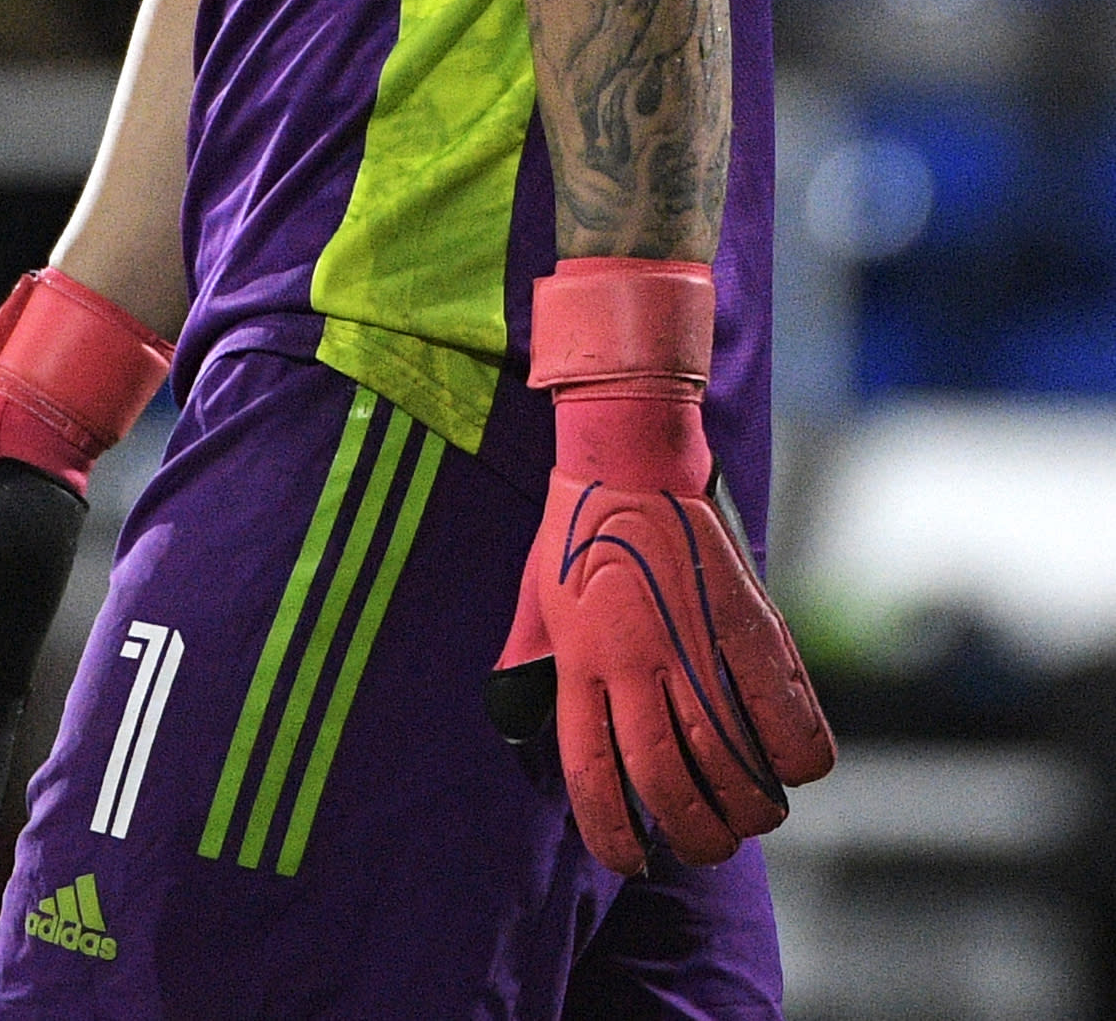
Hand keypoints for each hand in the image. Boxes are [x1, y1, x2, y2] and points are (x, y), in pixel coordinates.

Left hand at [488, 460, 833, 874]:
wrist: (628, 454)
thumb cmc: (575, 526)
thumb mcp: (537, 601)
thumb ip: (534, 662)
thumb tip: (519, 720)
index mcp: (580, 663)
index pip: (594, 778)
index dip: (615, 836)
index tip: (633, 862)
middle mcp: (634, 664)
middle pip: (669, 785)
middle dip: (694, 835)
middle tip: (708, 843)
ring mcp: (692, 645)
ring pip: (727, 763)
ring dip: (746, 811)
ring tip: (752, 819)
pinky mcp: (743, 623)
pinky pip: (781, 711)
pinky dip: (796, 754)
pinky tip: (795, 771)